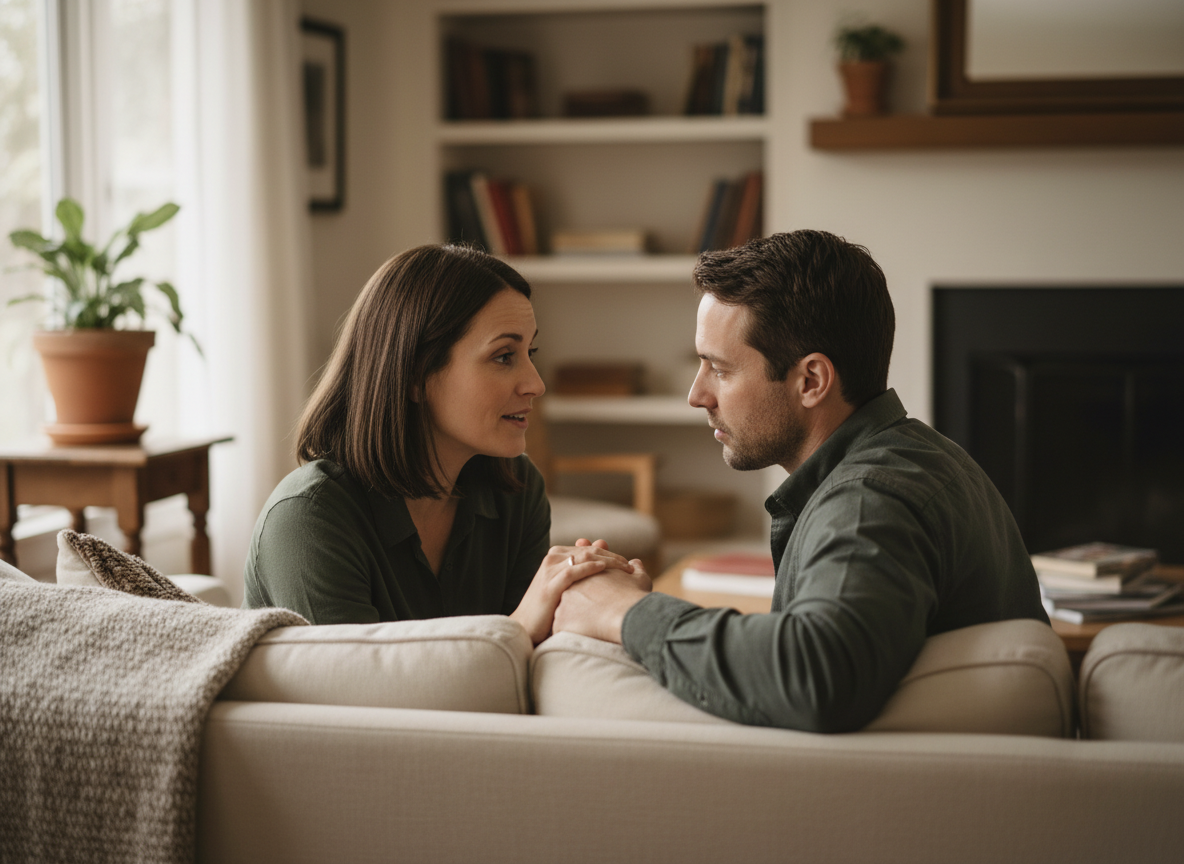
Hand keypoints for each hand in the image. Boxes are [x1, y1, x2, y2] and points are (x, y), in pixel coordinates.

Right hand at [510, 544, 634, 644]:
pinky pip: (573, 571)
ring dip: (608, 561)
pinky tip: (604, 570)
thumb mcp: (566, 586)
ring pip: (584, 557)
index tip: (627, 564)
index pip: (589, 549)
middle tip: (630, 567)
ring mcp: (550, 570)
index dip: (610, 554)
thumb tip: (604, 550)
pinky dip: (590, 568)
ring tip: (625, 569)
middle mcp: (552, 558)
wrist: (526, 625)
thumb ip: (582, 569)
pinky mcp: (549, 585)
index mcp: (556, 555)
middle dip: (612, 557)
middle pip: (589, 551)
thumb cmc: (548, 607)